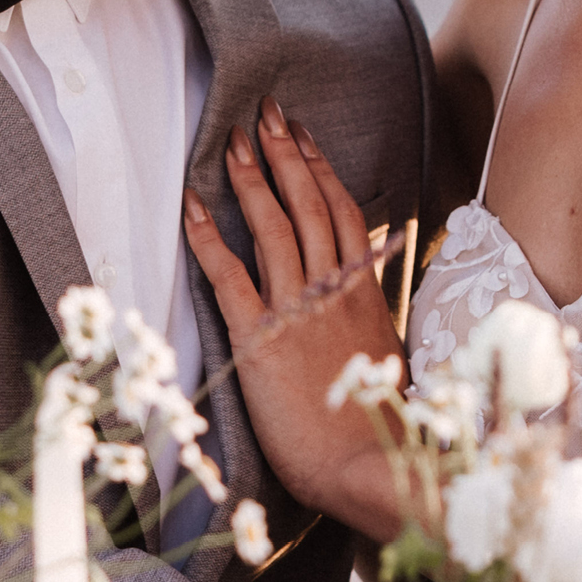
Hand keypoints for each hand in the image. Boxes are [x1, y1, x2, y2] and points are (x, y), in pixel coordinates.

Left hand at [181, 97, 406, 536]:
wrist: (364, 467)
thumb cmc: (377, 428)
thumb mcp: (389, 359)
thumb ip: (374, 319)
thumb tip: (367, 297)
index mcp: (366, 293)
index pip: (345, 214)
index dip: (324, 170)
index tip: (308, 139)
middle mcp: (333, 291)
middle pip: (310, 204)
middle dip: (287, 154)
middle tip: (268, 114)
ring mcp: (297, 311)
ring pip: (275, 226)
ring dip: (253, 179)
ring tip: (235, 141)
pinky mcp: (260, 339)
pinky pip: (229, 275)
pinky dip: (209, 236)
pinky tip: (192, 206)